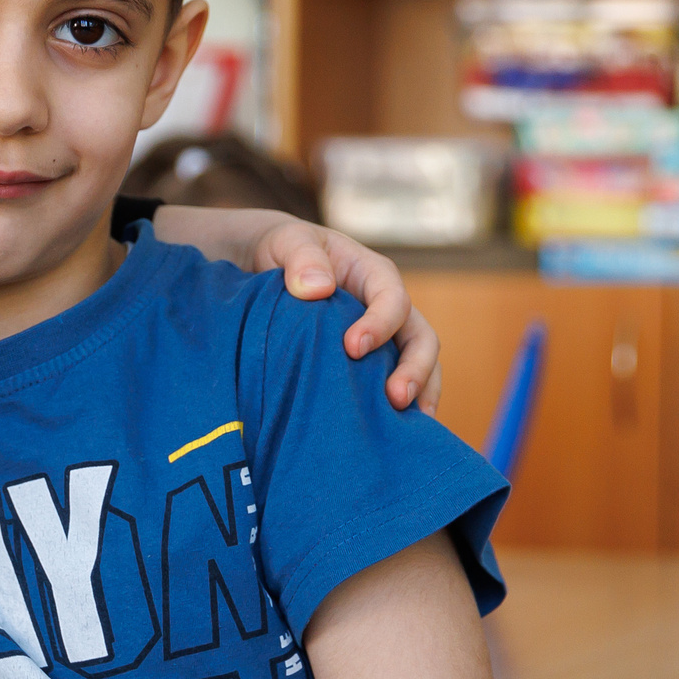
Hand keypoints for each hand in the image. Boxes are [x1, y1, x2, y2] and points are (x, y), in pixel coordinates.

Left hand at [149, 206, 441, 411]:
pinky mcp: (364, 366)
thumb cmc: (277, 250)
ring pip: (415, 367)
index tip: (353, 347)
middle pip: (419, 338)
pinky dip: (398, 412)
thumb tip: (317, 288)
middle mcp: (383, 309)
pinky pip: (390, 387)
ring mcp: (380, 339)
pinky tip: (391, 438)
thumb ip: (301, 257)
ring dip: (419, 395)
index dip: (381, 322)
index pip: (392, 298)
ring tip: (407, 430)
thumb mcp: (285, 241)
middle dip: (415, 369)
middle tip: (394, 398)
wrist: (258, 267)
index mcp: (370, 274)